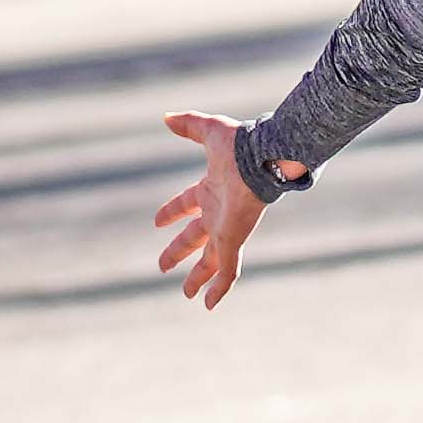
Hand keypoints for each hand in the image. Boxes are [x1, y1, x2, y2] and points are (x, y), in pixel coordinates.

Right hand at [152, 110, 279, 310]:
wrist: (264, 160)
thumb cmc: (240, 145)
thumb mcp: (208, 131)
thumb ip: (189, 124)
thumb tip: (166, 117)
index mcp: (211, 189)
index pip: (188, 203)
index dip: (172, 212)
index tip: (157, 221)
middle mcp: (218, 212)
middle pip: (196, 238)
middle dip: (179, 250)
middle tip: (163, 265)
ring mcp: (227, 229)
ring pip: (211, 260)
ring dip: (198, 277)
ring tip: (187, 294)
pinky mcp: (234, 242)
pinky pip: (227, 272)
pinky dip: (218, 289)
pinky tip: (209, 305)